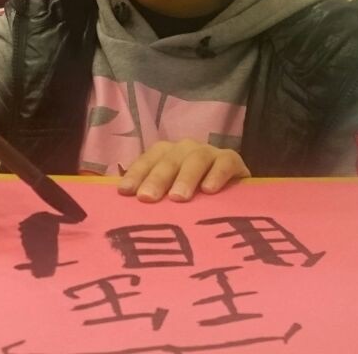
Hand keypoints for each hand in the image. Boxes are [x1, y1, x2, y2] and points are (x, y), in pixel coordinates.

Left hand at [118, 139, 249, 202]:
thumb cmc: (193, 198)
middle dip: (157, 178)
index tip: (125, 192)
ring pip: (196, 159)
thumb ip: (153, 197)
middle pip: (169, 160)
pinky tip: (209, 191)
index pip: (148, 160)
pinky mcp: (232, 160)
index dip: (136, 174)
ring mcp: (210, 153)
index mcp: (166, 154)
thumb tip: (124, 207)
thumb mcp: (169, 196)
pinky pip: (225, 163)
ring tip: (178, 198)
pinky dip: (217, 175)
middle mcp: (186, 149)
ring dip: (185, 177)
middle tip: (147, 198)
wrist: (233, 194)